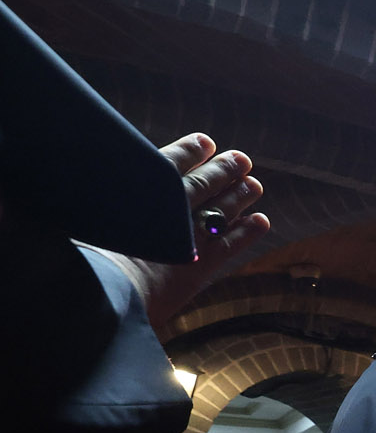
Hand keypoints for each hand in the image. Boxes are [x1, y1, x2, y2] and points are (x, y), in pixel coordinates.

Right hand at [91, 134, 271, 328]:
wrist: (101, 291)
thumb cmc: (77, 256)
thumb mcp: (73, 217)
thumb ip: (82, 200)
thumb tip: (56, 184)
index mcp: (135, 191)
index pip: (165, 165)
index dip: (187, 153)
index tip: (205, 142)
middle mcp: (167, 210)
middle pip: (200, 185)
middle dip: (222, 172)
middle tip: (242, 160)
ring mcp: (186, 237)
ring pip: (219, 211)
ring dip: (239, 196)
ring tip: (255, 184)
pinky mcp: (199, 267)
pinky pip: (229, 245)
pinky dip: (247, 233)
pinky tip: (261, 221)